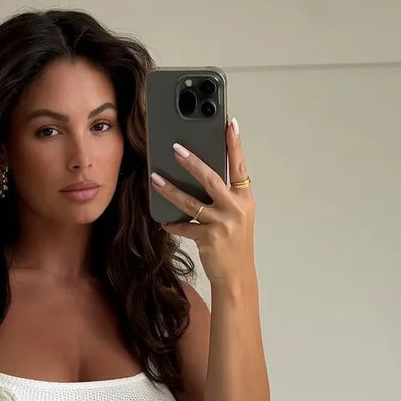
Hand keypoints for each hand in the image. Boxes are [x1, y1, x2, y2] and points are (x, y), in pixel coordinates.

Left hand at [150, 118, 254, 286]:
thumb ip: (225, 196)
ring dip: (170, 190)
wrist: (236, 276)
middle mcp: (235, 208)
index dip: (234, 144)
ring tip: (155, 179)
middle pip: (211, 178)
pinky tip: (163, 220)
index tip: (229, 124)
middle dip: (192, 162)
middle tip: (175, 149)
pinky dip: (173, 223)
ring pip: (191, 202)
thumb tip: (201, 174)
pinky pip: (185, 226)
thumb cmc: (235, 244)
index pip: (239, 166)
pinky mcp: (209, 238)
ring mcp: (223, 223)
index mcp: (244, 198)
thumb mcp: (237, 216)